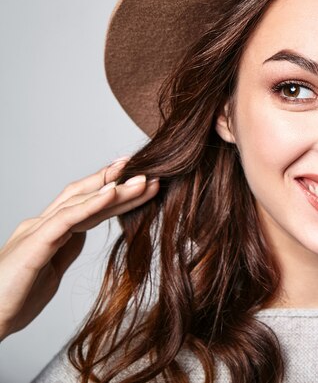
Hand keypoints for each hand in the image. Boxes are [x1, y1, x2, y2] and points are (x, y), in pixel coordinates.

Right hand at [0, 158, 159, 340]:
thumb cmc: (14, 299)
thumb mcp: (50, 272)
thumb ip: (65, 250)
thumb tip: (82, 235)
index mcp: (48, 231)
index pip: (86, 205)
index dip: (112, 192)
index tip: (139, 182)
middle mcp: (42, 224)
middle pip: (86, 196)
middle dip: (118, 183)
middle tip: (149, 172)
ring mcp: (36, 230)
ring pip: (80, 202)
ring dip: (114, 190)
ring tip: (142, 180)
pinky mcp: (34, 244)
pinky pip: (67, 219)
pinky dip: (92, 204)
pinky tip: (113, 194)